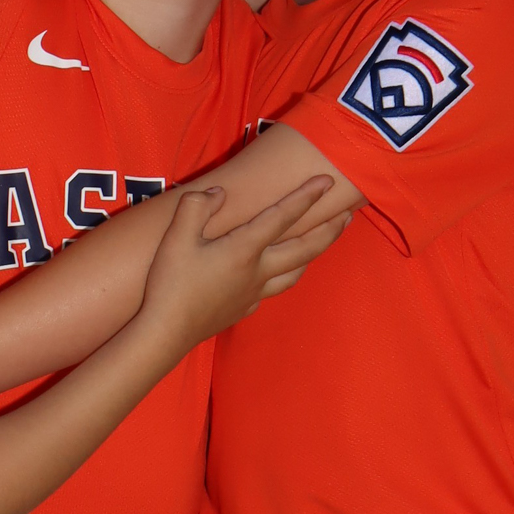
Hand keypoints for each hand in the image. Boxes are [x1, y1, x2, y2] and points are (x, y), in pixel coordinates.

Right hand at [136, 178, 335, 344]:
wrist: (166, 332)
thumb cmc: (170, 283)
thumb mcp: (175, 237)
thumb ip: (197, 206)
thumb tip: (219, 193)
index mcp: (244, 250)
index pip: (282, 217)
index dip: (306, 196)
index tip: (327, 180)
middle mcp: (257, 272)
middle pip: (304, 250)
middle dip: (329, 230)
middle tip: (347, 214)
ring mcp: (253, 293)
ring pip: (295, 273)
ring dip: (312, 255)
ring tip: (320, 243)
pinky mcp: (243, 309)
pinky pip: (272, 291)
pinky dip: (282, 278)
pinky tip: (277, 275)